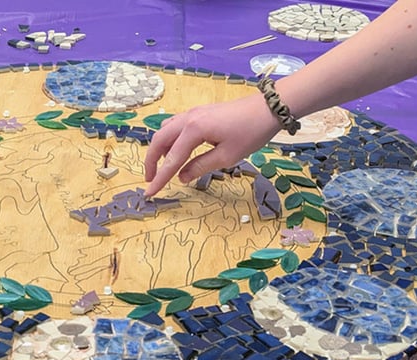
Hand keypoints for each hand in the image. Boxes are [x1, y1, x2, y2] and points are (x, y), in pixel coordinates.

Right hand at [144, 93, 281, 196]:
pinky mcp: (199, 113)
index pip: (171, 159)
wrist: (268, 108)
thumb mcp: (227, 156)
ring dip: (159, 149)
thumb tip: (181, 177)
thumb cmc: (251, 132)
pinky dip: (169, 140)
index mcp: (194, 130)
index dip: (160, 178)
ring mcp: (192, 113)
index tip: (149, 193)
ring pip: (165, 131)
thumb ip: (201, 166)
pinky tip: (176, 151)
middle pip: (159, 140)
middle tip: (151, 179)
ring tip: (161, 166)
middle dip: (151, 161)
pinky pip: (175, 126)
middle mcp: (188, 119)